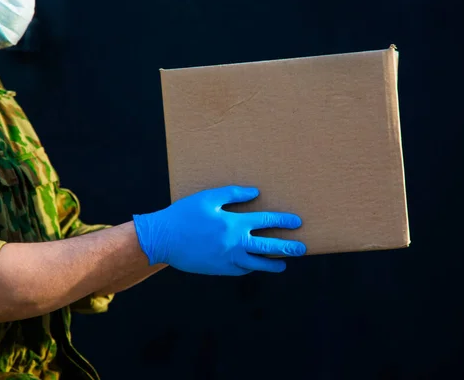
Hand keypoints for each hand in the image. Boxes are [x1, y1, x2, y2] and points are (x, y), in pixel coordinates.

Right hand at [133, 185, 305, 275]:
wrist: (162, 239)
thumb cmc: (184, 214)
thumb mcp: (208, 198)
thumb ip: (233, 194)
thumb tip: (256, 193)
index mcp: (234, 223)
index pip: (266, 221)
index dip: (283, 221)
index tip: (297, 222)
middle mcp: (235, 243)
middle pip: (268, 246)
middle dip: (287, 247)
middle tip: (301, 248)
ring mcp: (228, 259)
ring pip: (257, 264)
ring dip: (272, 264)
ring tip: (283, 264)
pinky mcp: (219, 269)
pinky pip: (241, 271)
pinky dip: (251, 269)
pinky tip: (255, 267)